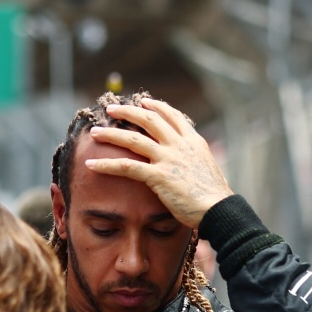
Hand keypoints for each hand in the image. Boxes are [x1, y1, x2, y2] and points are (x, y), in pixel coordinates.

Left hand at [79, 98, 236, 227]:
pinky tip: (91, 164)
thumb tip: (192, 161)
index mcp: (193, 142)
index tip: (143, 101)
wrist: (219, 209)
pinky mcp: (158, 176)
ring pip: (133, 139)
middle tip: (112, 109)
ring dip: (111, 134)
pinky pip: (127, 167)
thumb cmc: (215, 196)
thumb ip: (196, 159)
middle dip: (128, 112)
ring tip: (95, 132)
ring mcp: (168, 159)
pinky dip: (107, 164)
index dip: (156, 106)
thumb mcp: (209, 168)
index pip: (172, 116)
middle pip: (149, 119)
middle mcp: (179, 145)